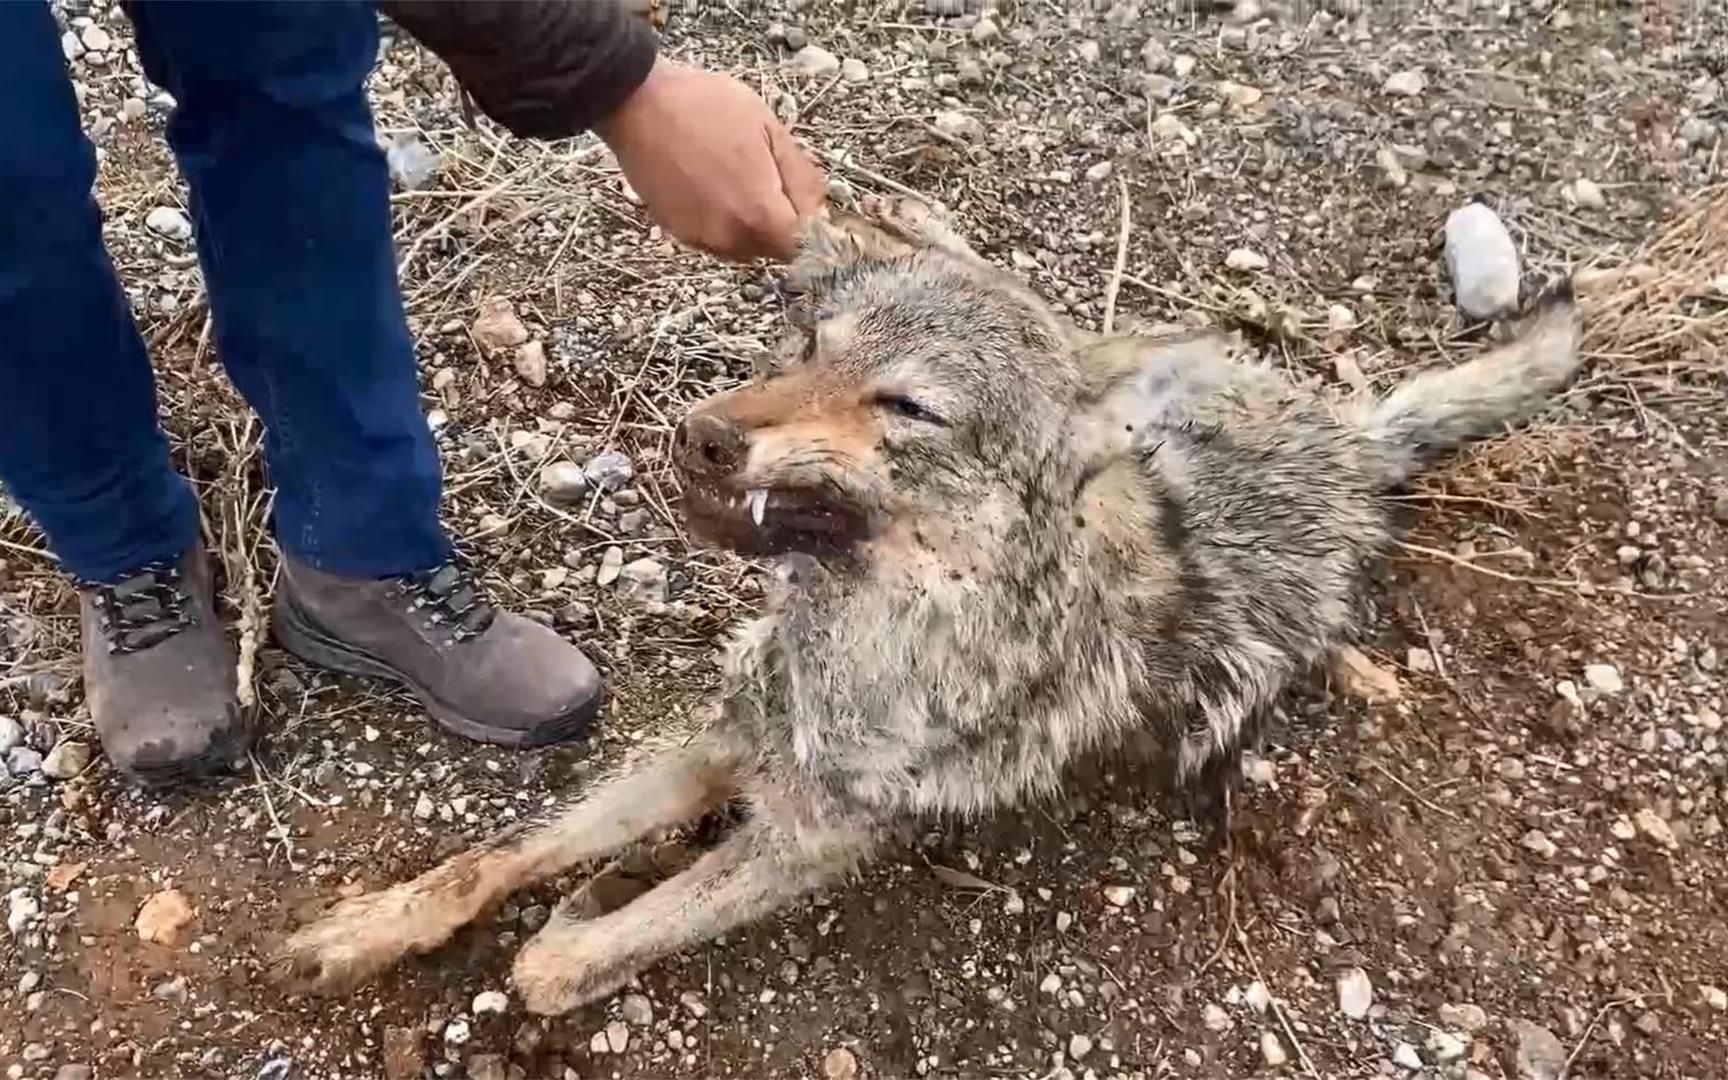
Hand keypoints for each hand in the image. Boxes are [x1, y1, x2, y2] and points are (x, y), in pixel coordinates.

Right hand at [596, 58, 826, 261]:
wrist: (636, 103)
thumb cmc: (704, 106)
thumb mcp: (770, 129)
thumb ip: (801, 179)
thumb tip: (820, 214)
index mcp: (759, 216)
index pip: (803, 247)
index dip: (812, 227)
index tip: (806, 203)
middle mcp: (728, 239)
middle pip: (772, 248)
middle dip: (779, 221)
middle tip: (767, 175)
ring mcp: (699, 239)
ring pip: (742, 245)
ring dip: (748, 221)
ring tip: (733, 173)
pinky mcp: (675, 232)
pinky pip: (713, 236)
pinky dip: (720, 217)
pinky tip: (709, 180)